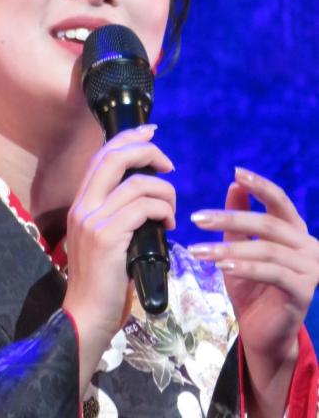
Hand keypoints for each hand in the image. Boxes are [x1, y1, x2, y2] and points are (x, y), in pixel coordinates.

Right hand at [62, 124, 174, 395]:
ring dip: (164, 191)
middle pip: (114, 157)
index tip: (150, 132)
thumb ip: (117, 211)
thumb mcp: (105, 237)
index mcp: (81, 202)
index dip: (127, 138)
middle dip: (147, 150)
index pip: (102, 156)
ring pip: (136, 184)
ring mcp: (92, 220)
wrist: (86, 314)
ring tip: (171, 210)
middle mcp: (82, 205)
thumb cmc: (103, 279)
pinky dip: (162, 210)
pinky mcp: (106, 237)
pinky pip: (143, 208)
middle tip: (168, 164)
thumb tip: (144, 189)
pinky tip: (168, 224)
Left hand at [190, 168, 317, 360]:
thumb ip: (239, 216)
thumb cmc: (251, 286)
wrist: (263, 332)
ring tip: (198, 250)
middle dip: (230, 218)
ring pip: (265, 250)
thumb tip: (235, 184)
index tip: (237, 172)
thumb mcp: (240, 246)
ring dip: (227, 249)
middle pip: (267, 224)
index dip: (259, 185)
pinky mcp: (303, 291)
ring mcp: (309, 269)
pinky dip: (246, 267)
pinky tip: (222, 266)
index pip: (280, 201)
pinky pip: (272, 273)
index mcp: (294, 231)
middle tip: (198, 218)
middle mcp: (307, 246)